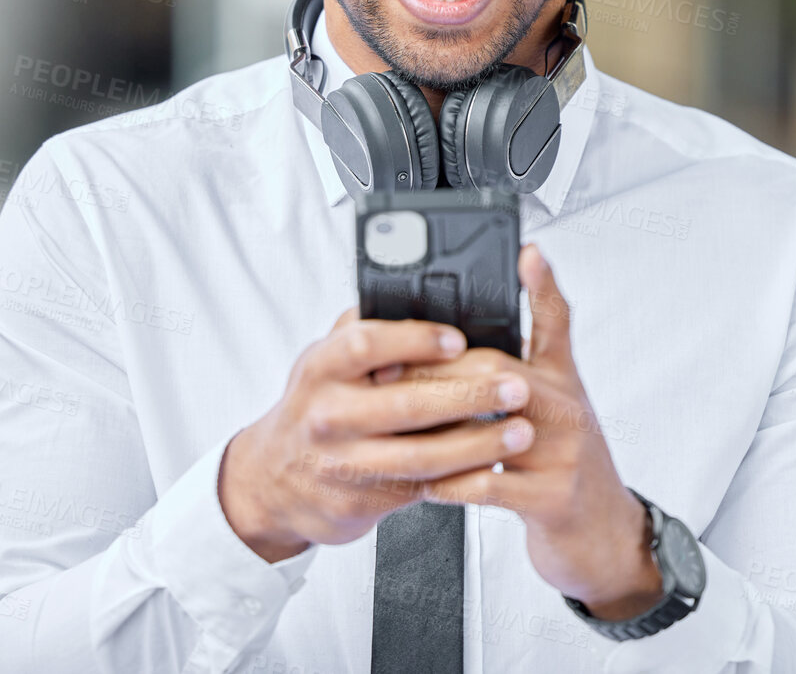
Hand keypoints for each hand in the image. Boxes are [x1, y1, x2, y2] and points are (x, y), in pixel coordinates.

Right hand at [217, 305, 535, 562]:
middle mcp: (327, 415)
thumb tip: (421, 293)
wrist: (275, 483)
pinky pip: (421, 488)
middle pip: (406, 404)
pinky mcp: (359, 503)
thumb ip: (365, 329)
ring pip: (421, 456)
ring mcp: (343, 464)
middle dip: (469, 395)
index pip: (366, 344)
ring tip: (520, 432)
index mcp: (320, 368)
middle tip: (516, 386)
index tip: (459, 339)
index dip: (415, 339)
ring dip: (478, 444)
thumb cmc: (316, 407)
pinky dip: (462, 476)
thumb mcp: (325, 361)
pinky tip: (493, 463)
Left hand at [418, 245, 663, 619]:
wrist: (605, 537)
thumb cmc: (565, 468)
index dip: (542, 286)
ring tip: (394, 425)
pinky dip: (450, 482)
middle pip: (499, 371)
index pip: (556, 322)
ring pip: (491, 426)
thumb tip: (462, 347)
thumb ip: (518, 375)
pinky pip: (490, 485)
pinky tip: (424, 481)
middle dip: (438, 371)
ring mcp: (564, 454)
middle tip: (389, 372)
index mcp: (563, 382)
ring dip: (436, 427)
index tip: (526, 252)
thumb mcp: (553, 411)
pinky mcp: (553, 499)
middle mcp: (567, 410)